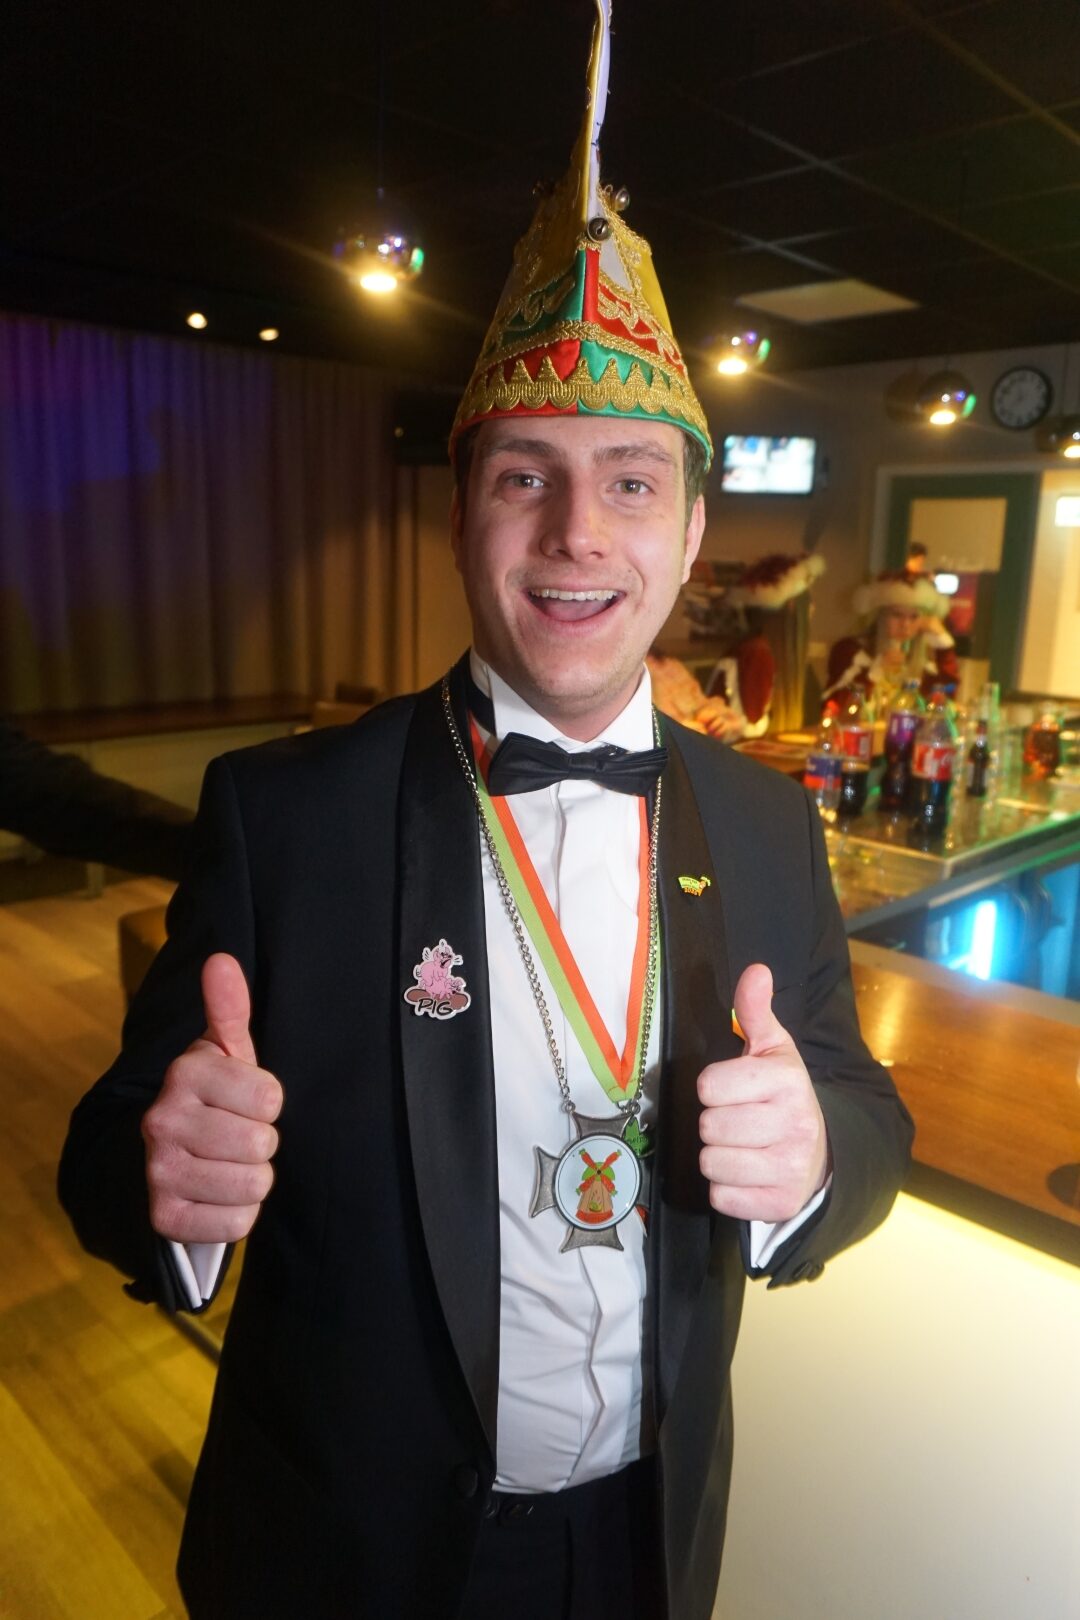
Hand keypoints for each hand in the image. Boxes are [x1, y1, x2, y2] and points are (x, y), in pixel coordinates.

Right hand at [142, 953, 282, 1243]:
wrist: (160, 1156)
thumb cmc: (212, 1098)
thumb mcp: (225, 1052)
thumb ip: (229, 1008)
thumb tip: (222, 960)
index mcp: (185, 1074)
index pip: (271, 1099)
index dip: (268, 1104)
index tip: (246, 1102)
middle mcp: (163, 1120)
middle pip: (263, 1144)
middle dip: (261, 1143)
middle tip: (236, 1137)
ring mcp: (159, 1170)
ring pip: (253, 1185)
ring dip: (252, 1180)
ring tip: (229, 1164)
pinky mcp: (163, 1217)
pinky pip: (236, 1223)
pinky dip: (237, 1215)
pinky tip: (218, 1196)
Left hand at [697, 963, 827, 1221]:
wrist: (823, 1154)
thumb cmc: (784, 1097)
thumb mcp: (774, 1050)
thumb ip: (755, 1010)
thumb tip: (756, 970)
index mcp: (788, 1080)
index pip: (710, 1085)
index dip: (713, 1088)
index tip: (731, 1090)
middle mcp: (796, 1124)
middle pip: (709, 1127)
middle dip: (715, 1123)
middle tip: (737, 1121)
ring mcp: (791, 1167)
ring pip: (711, 1163)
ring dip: (717, 1158)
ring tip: (741, 1148)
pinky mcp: (781, 1203)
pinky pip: (721, 1198)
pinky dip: (726, 1189)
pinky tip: (746, 1174)